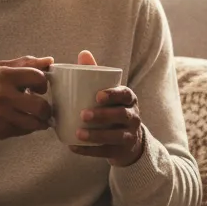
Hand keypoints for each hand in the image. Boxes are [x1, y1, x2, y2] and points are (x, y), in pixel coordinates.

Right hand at [0, 56, 53, 139]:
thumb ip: (24, 64)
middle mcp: (3, 95)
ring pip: (35, 123)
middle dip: (46, 109)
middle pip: (40, 106)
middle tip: (42, 108)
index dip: (43, 84)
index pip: (37, 78)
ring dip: (40, 122)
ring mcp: (1, 114)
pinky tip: (22, 122)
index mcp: (4, 75)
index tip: (40, 88)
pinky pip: (24, 131)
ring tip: (37, 118)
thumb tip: (49, 61)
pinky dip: (27, 128)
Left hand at [69, 50, 144, 166]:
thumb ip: (96, 73)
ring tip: (78, 133)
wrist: (127, 140)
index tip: (98, 95)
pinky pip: (106, 152)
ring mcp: (129, 135)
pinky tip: (74, 147)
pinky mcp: (121, 151)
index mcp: (129, 99)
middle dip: (103, 115)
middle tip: (84, 114)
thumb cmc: (112, 109)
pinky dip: (89, 151)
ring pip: (116, 136)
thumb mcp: (108, 92)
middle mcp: (133, 116)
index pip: (125, 95)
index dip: (113, 95)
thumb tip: (83, 53)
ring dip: (97, 135)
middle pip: (122, 115)